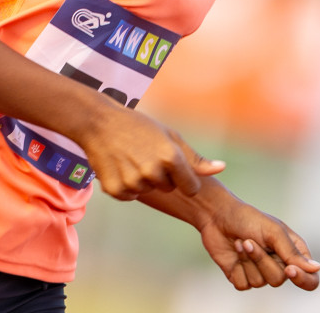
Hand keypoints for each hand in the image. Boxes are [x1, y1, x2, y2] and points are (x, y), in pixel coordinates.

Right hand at [75, 100, 225, 200]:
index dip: (184, 178)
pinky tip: (120, 167)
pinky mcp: (116, 191)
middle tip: (146, 155)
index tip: (172, 166)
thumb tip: (221, 168)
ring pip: (148, 192)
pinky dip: (126, 186)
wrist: (99, 123)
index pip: (191, 188)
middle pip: (169, 189)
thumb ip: (195, 158)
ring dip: (143, 180)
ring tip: (131, 158)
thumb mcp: (170, 136)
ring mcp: (133, 182)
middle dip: (162, 176)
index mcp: (171, 157)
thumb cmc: (139, 126)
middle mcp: (153, 172)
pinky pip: (130, 196)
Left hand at [198, 198, 319, 290]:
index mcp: (293, 253)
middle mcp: (278, 265)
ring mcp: (259, 272)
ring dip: (248, 260)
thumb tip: (317, 268)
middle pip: (279, 280)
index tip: (290, 269)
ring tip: (241, 241)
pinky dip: (237, 268)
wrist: (218, 216)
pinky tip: (234, 251)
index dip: (302, 279)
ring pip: (260, 283)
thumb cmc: (249, 218)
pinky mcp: (242, 277)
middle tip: (250, 240)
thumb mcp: (274, 232)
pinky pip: (244, 285)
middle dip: (262, 260)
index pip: (309, 278)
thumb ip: (293, 253)